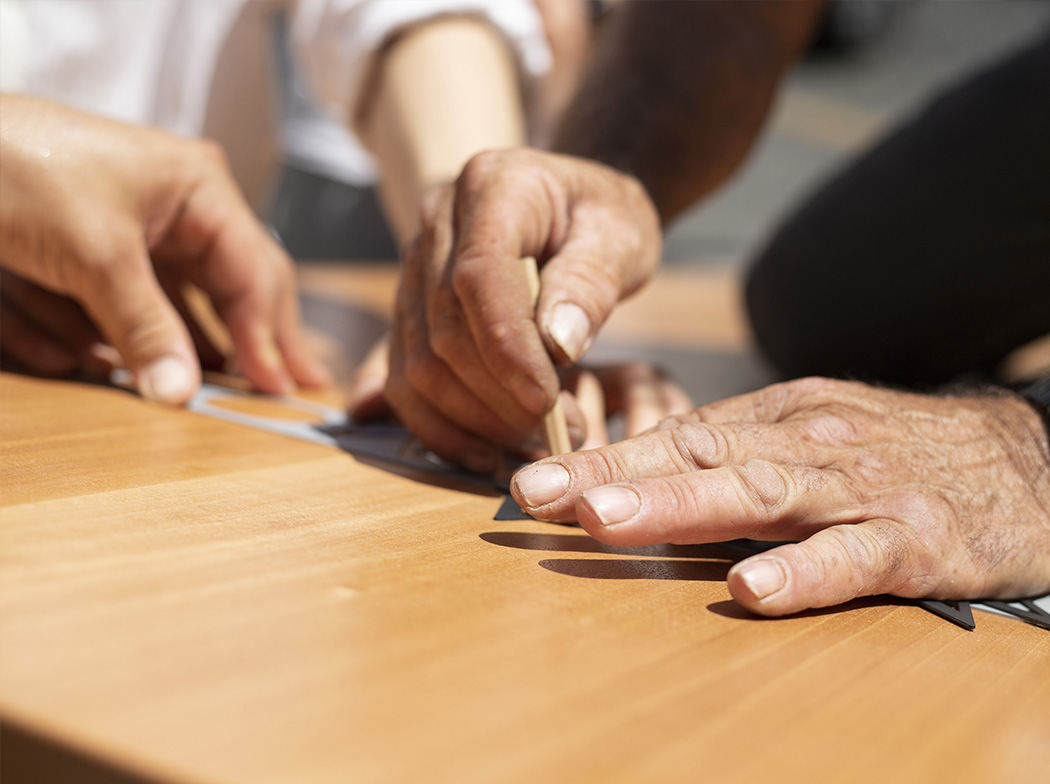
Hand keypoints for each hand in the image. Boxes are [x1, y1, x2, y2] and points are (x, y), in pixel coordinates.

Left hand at [0, 94, 327, 402]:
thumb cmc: (15, 163)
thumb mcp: (95, 255)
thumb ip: (144, 329)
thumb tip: (180, 394)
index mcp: (198, 189)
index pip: (254, 272)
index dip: (267, 334)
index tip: (275, 387)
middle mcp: (177, 209)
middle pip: (226, 288)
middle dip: (240, 340)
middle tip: (284, 390)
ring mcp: (134, 232)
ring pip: (167, 304)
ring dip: (157, 345)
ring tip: (195, 390)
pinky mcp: (90, 254)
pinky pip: (109, 306)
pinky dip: (90, 335)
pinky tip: (76, 359)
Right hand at [386, 148, 661, 468]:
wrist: (570, 208)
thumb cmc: (600, 217)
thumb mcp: (621, 234)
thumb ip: (592, 281)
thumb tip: (558, 344)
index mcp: (491, 186)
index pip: (478, 276)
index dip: (506, 346)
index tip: (547, 399)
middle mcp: (436, 224)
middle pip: (444, 332)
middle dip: (500, 398)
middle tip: (565, 431)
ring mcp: (412, 271)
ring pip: (418, 366)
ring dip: (475, 421)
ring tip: (539, 443)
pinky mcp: (408, 314)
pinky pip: (404, 383)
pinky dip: (441, 428)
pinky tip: (486, 454)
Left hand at [510, 377, 1049, 614]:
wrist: (1022, 457)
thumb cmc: (890, 452)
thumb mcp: (807, 436)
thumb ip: (732, 457)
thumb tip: (637, 481)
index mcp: (775, 422)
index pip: (675, 436)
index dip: (602, 460)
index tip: (533, 485)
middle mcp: (807, 446)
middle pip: (699, 458)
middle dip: (614, 479)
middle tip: (542, 496)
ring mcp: (859, 491)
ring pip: (761, 495)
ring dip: (679, 506)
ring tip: (608, 522)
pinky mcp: (916, 539)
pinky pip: (855, 556)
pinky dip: (804, 573)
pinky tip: (753, 589)